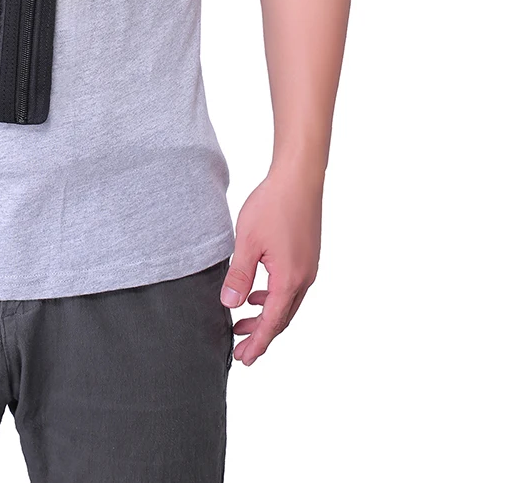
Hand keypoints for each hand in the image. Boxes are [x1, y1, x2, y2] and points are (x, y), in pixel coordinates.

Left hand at [220, 166, 322, 365]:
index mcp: (289, 280)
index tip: (244, 359)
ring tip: (242, 322)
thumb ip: (239, 276)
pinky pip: (290, 288)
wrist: (299, 179)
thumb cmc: (272, 206)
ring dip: (266, 316)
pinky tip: (257, 293)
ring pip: (287, 303)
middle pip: (282, 318)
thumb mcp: (248, 242)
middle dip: (261, 335)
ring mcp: (308, 267)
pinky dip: (273, 298)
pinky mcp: (307, 256)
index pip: (272, 323)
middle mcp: (304, 278)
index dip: (257, 342)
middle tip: (241, 350)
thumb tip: (229, 304)